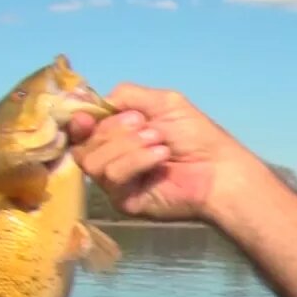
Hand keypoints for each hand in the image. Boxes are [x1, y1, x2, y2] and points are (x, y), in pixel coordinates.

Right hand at [67, 84, 253, 221]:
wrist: (218, 168)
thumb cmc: (195, 135)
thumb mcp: (162, 102)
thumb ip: (124, 96)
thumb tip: (92, 102)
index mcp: (117, 135)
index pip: (81, 132)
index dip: (78, 123)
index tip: (87, 118)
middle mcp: (112, 158)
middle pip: (84, 145)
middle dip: (115, 130)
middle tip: (148, 127)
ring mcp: (117, 182)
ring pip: (93, 162)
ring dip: (128, 145)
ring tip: (160, 143)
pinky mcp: (125, 201)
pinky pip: (113, 177)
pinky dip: (136, 161)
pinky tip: (161, 157)